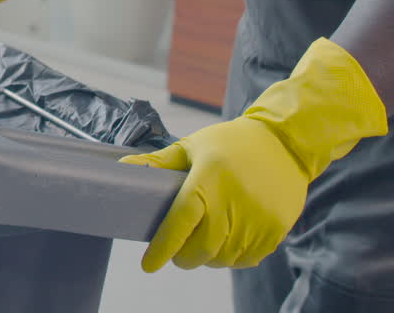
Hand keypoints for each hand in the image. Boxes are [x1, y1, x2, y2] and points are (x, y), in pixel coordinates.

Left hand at [121, 38, 387, 271]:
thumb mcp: (192, 145)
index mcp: (209, 181)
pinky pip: (247, 259)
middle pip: (201, 249)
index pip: (181, 222)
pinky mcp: (275, 230)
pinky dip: (231, 259)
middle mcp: (234, 203)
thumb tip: (123, 169)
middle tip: (176, 253)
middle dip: (183, 257)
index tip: (147, 264)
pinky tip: (224, 245)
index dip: (163, 247)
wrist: (284, 144)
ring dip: (207, 259)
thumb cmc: (230, 143)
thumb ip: (158, 162)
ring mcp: (258, 220)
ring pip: (223, 258)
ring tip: (200, 246)